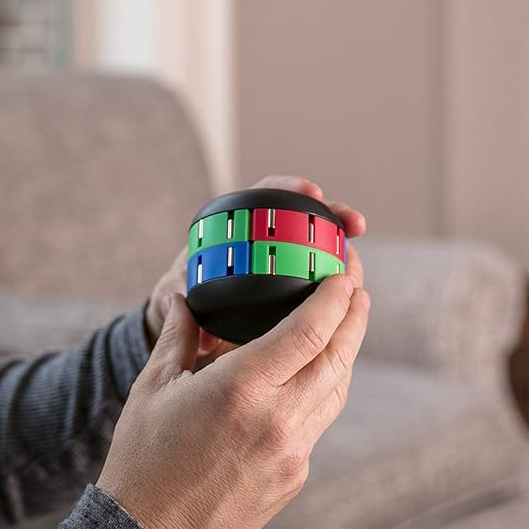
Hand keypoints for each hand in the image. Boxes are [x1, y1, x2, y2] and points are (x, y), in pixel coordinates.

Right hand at [99, 275, 370, 528]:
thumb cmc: (144, 458)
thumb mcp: (154, 387)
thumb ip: (178, 337)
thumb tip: (182, 299)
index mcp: (240, 389)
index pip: (308, 332)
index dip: (334, 298)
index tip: (343, 274)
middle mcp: (276, 419)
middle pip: (337, 358)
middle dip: (354, 317)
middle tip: (357, 288)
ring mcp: (291, 453)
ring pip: (335, 391)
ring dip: (345, 354)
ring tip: (346, 325)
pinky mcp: (294, 477)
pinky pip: (319, 423)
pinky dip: (324, 390)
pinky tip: (313, 375)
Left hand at [144, 175, 365, 362]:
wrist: (186, 339)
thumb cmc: (176, 313)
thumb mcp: (171, 306)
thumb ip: (174, 301)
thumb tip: (177, 302)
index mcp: (228, 233)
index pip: (260, 197)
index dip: (286, 189)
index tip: (310, 191)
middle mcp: (258, 244)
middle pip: (300, 218)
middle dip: (332, 215)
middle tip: (354, 223)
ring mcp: (279, 267)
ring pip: (318, 250)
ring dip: (343, 252)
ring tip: (357, 265)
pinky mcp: (294, 293)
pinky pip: (321, 285)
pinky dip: (339, 287)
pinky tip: (355, 295)